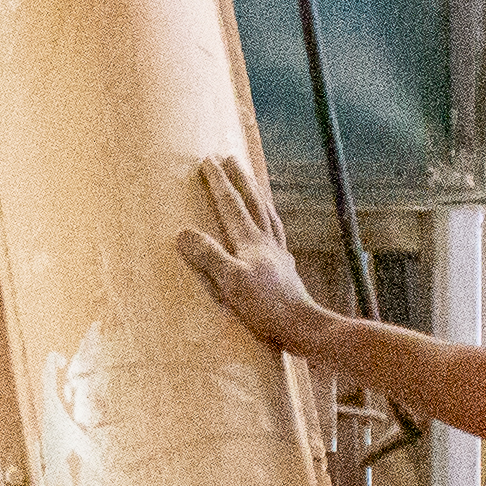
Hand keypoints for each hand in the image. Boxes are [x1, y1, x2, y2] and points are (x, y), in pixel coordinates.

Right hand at [172, 154, 325, 353]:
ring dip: (257, 195)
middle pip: (253, 201)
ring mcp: (278, 254)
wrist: (302, 327)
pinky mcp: (285, 269)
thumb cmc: (265, 307)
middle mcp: (267, 242)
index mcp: (250, 241)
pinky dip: (271, 222)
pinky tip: (271, 229)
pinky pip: (277, 234)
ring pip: (268, 215)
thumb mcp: (230, 282)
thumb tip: (184, 232)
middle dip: (240, 179)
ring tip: (252, 184)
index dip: (218, 182)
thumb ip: (209, 255)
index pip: (230, 204)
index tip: (208, 160)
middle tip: (231, 158)